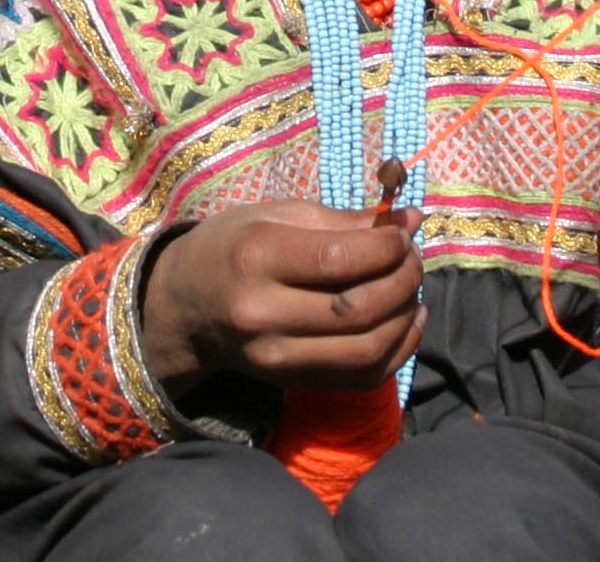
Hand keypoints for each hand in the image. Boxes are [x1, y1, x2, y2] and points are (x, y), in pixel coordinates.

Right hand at [141, 201, 424, 395]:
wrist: (187, 308)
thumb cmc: (233, 247)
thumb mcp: (275, 216)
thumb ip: (342, 221)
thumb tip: (410, 221)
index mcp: (255, 259)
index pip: (338, 260)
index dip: (386, 247)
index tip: (402, 233)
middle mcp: (262, 315)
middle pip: (358, 309)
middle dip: (403, 279)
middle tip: (412, 258)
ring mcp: (276, 359)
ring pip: (368, 350)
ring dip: (405, 316)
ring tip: (410, 287)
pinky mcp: (293, 384)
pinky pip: (364, 377)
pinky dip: (399, 350)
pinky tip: (406, 320)